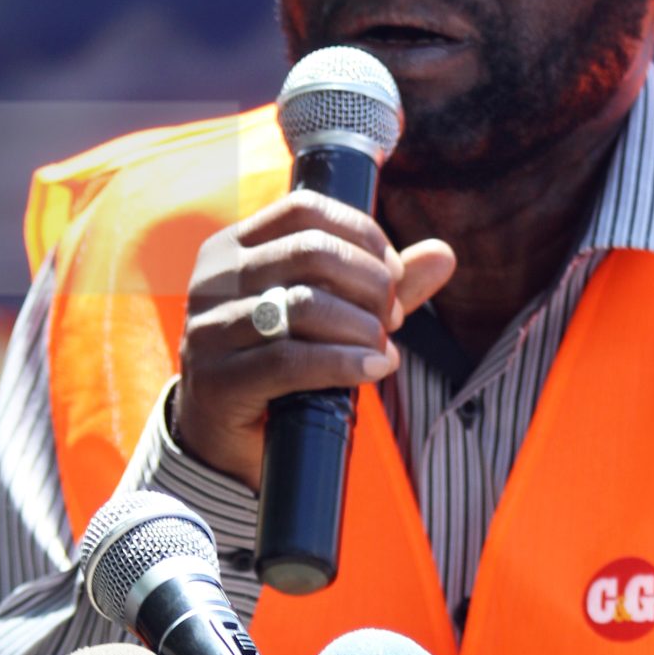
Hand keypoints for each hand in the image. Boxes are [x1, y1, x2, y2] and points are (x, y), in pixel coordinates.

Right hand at [173, 192, 455, 487]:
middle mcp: (214, 278)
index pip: (305, 211)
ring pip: (303, 305)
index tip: (395, 274)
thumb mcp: (331, 318)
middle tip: (393, 318)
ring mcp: (209, 328)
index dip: (363, 236)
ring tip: (383, 348)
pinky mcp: (215, 379)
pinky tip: (374, 367)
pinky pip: (290, 361)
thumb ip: (381, 286)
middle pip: (311, 252)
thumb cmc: (281, 370)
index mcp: (235, 247)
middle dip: (370, 284)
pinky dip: (344, 362)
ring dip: (361, 326)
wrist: (227, 443)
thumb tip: (444, 254)